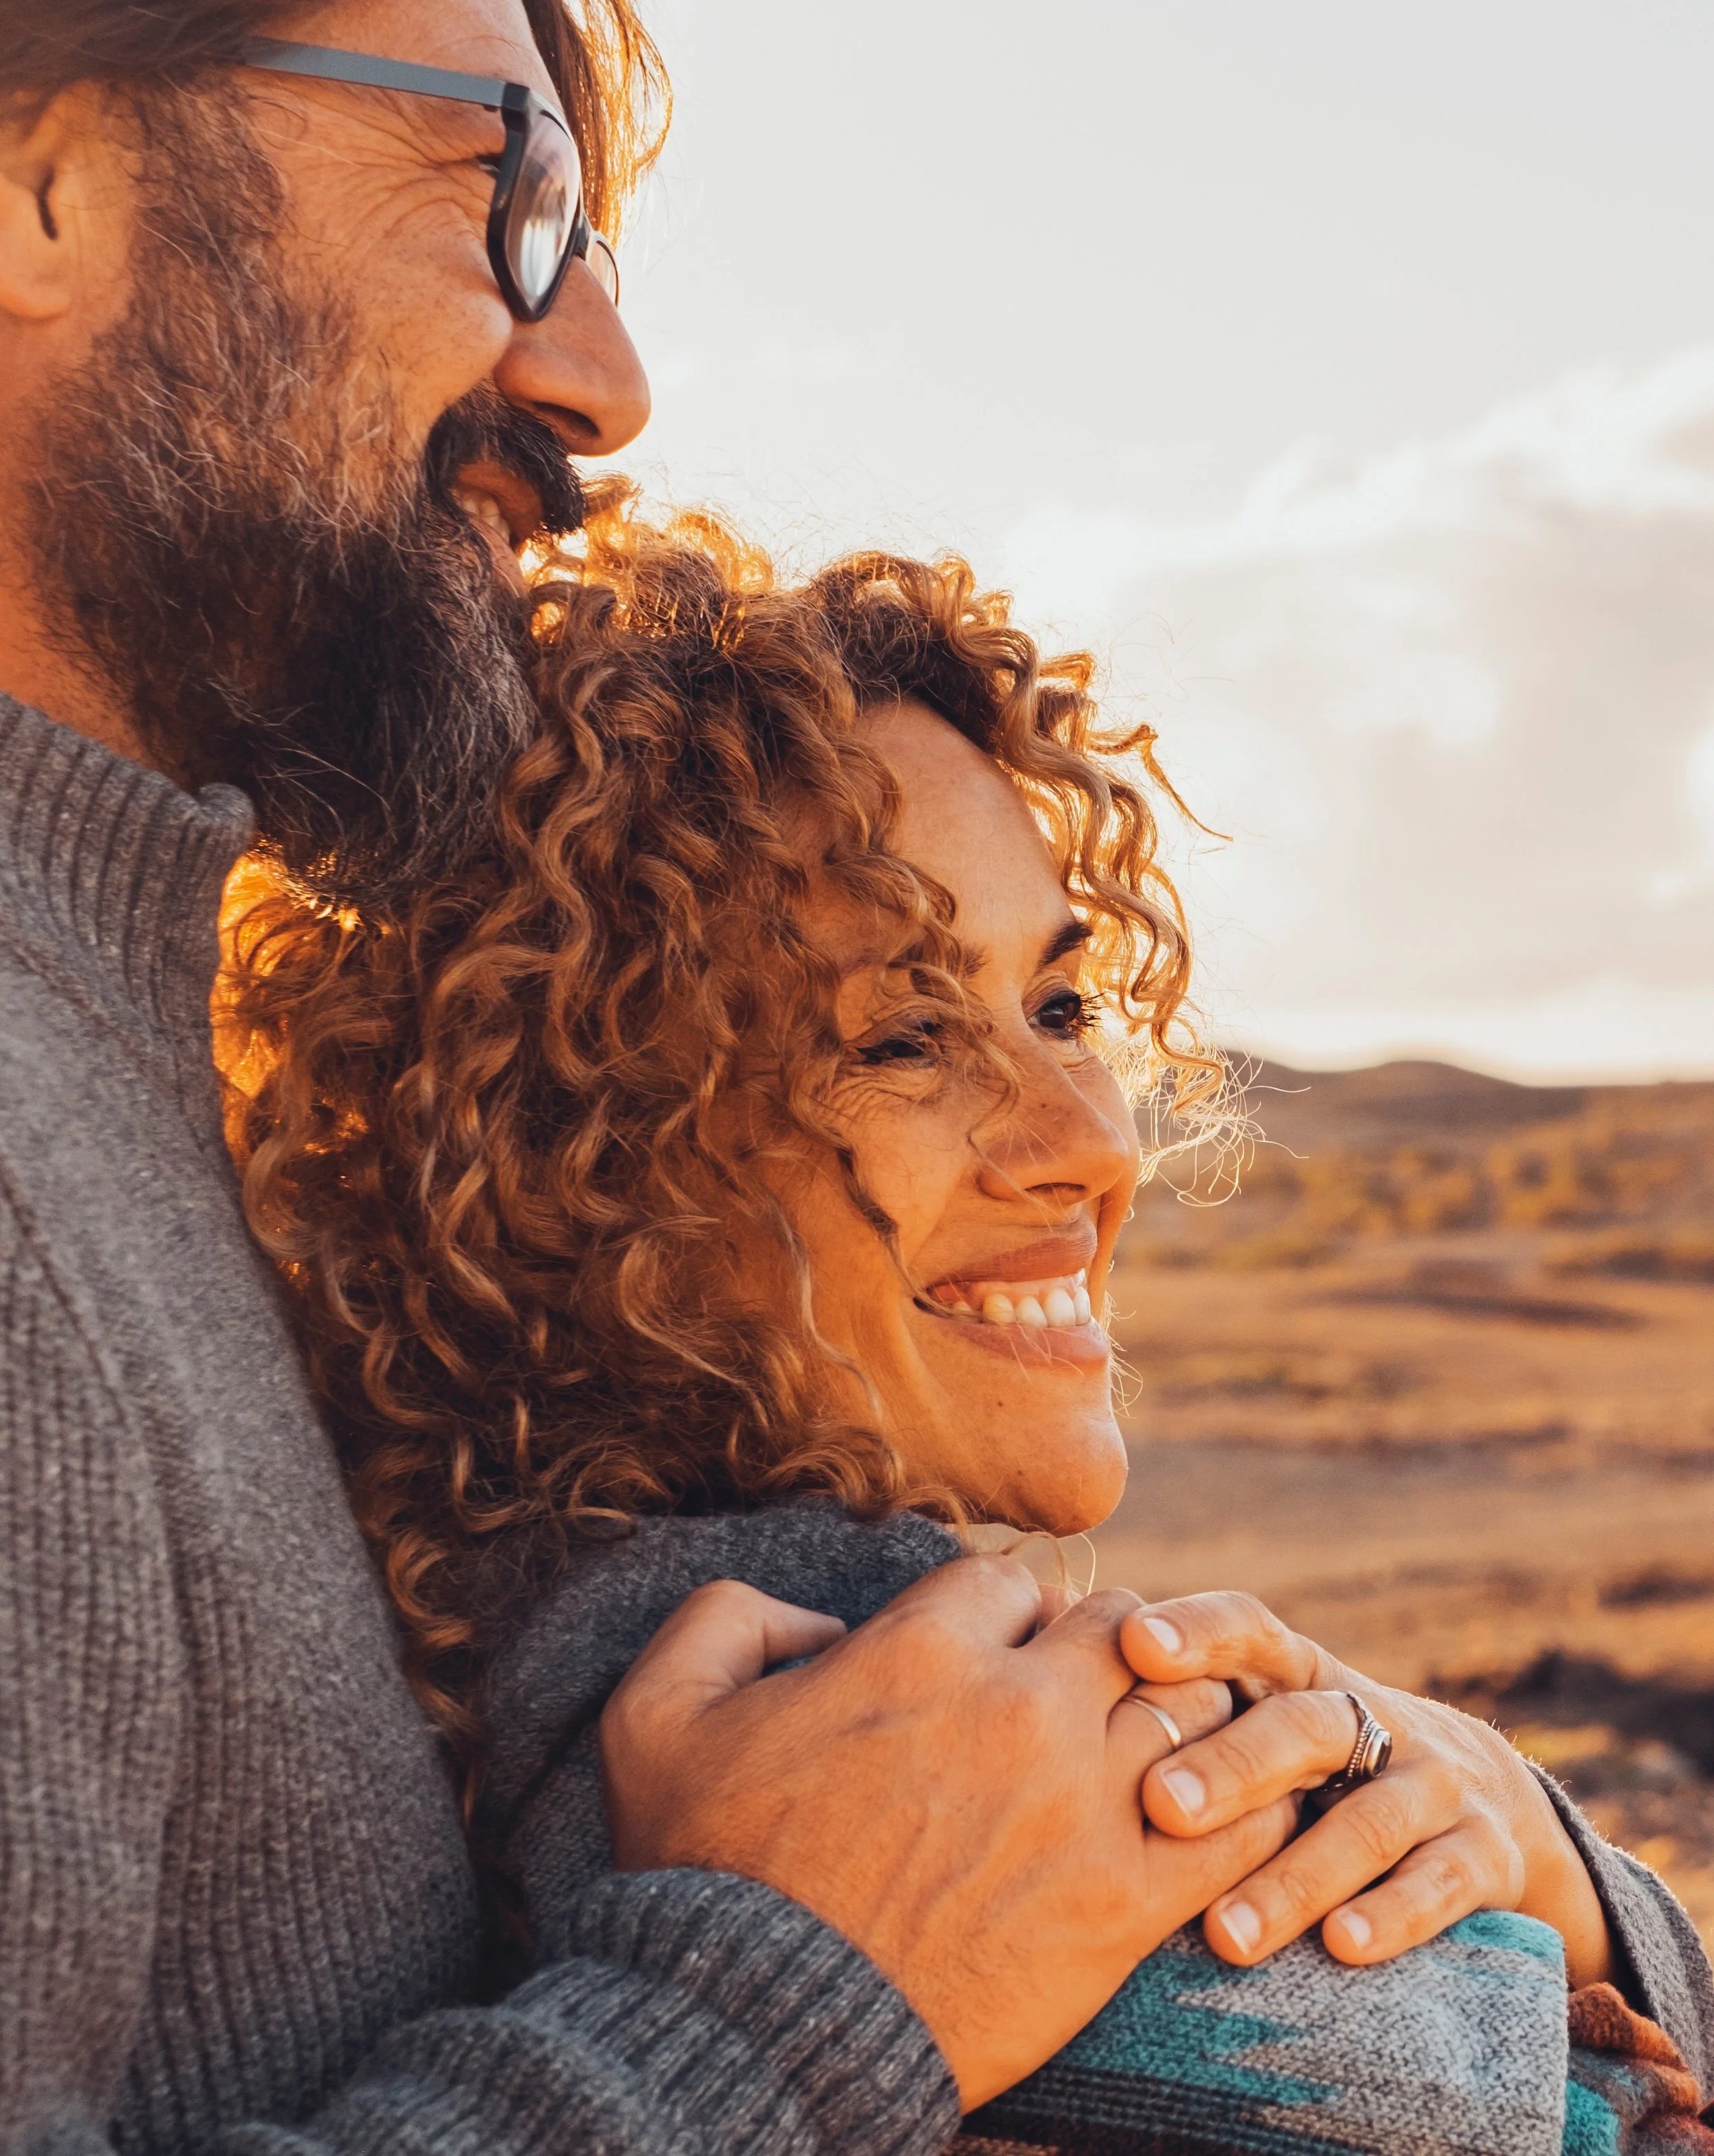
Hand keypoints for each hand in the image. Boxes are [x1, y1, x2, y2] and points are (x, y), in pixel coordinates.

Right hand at [601, 1560, 1296, 2110]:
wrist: (756, 2034)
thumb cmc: (703, 1872)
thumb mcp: (653, 1714)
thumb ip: (727, 1618)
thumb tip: (824, 1622)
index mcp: (914, 1653)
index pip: (1008, 1581)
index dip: (1003, 1609)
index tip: (997, 1651)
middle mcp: (1013, 1709)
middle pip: (1116, 1628)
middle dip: (1103, 1648)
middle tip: (1086, 1694)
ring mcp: (1078, 1807)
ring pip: (1187, 1708)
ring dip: (1180, 1716)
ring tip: (1161, 1746)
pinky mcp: (1121, 1905)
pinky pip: (1234, 1827)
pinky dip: (1249, 1808)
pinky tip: (1230, 1817)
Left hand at [1120, 1590, 1612, 1984]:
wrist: (1483, 1811)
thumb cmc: (1318, 1771)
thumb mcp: (1262, 1723)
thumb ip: (1180, 1711)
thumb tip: (1039, 1689)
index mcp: (1301, 1673)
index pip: (1251, 1629)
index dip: (1199, 1629)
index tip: (1134, 1644)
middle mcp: (1371, 1714)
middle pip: (1302, 1725)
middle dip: (1232, 1765)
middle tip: (1159, 1805)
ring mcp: (1435, 1781)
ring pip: (1368, 1819)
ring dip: (1295, 1875)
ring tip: (1225, 1934)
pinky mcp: (1484, 1852)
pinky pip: (1441, 1880)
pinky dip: (1395, 1913)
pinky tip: (1344, 1948)